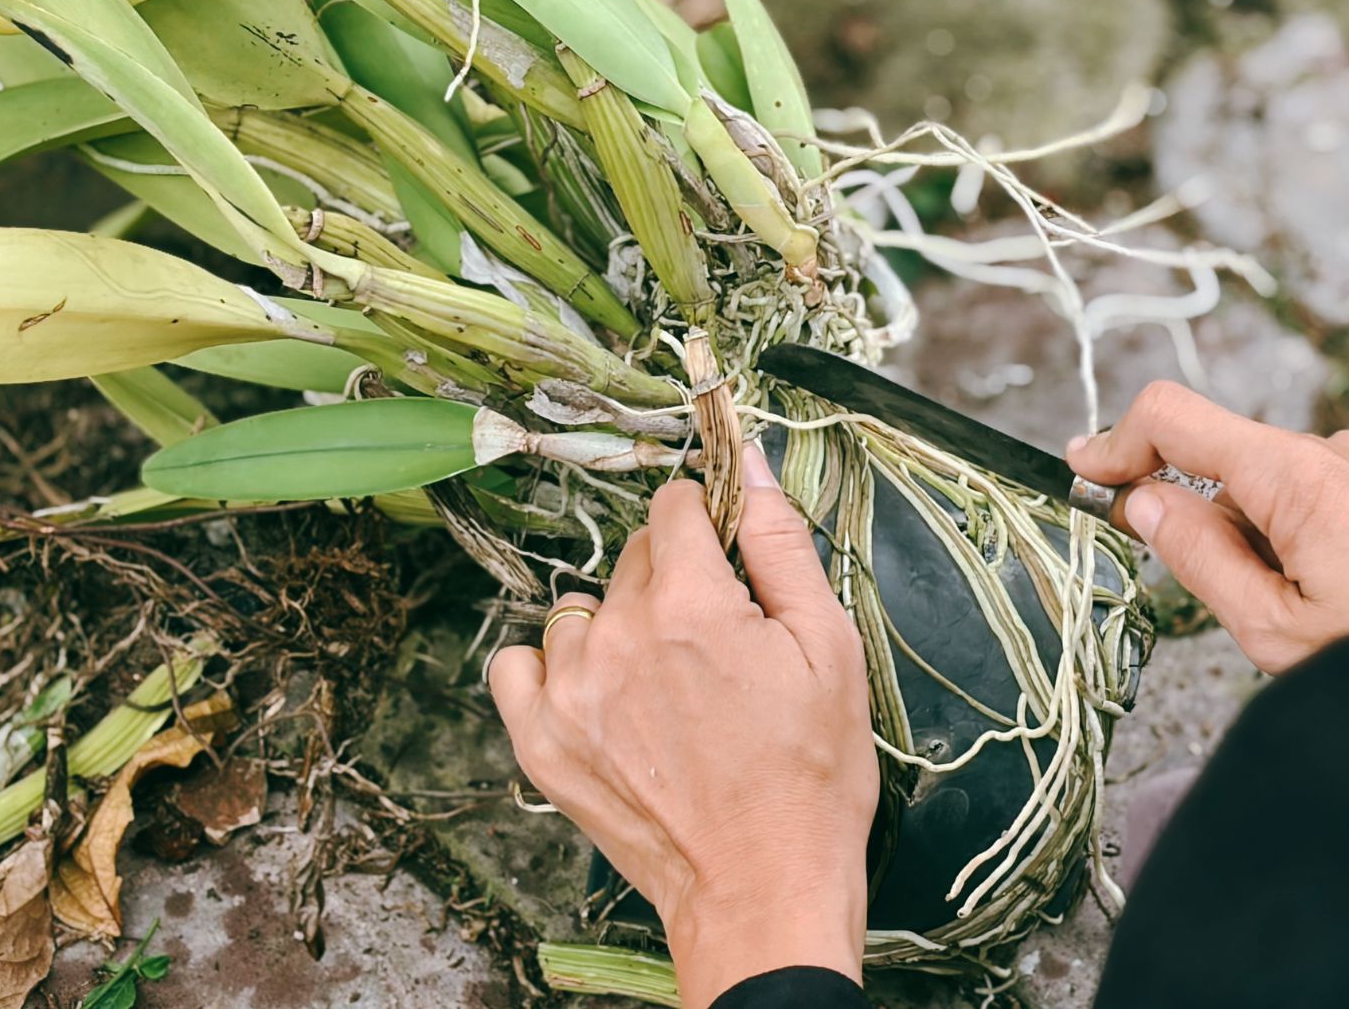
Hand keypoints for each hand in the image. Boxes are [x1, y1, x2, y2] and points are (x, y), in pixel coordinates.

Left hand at [488, 446, 877, 1006]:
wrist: (763, 888)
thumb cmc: (811, 774)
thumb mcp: (830, 647)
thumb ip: (781, 544)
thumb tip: (751, 461)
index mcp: (691, 603)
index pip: (674, 506)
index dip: (708, 522)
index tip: (727, 560)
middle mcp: (618, 636)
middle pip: (634, 557)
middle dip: (675, 578)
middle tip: (715, 641)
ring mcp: (570, 691)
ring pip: (582, 610)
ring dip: (618, 626)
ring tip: (662, 682)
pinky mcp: (540, 742)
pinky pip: (518, 664)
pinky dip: (552, 668)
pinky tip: (598, 693)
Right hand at [1066, 381, 1348, 671]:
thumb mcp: (1274, 629)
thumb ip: (1197, 557)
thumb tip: (1144, 503)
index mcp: (1298, 476)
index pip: (1173, 418)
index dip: (1114, 442)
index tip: (1081, 473)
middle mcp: (1339, 452)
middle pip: (1222, 459)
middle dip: (1195, 518)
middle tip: (1200, 591)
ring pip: (1271, 486)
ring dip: (1252, 539)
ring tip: (1297, 619)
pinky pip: (1319, 497)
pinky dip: (1294, 538)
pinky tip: (1330, 605)